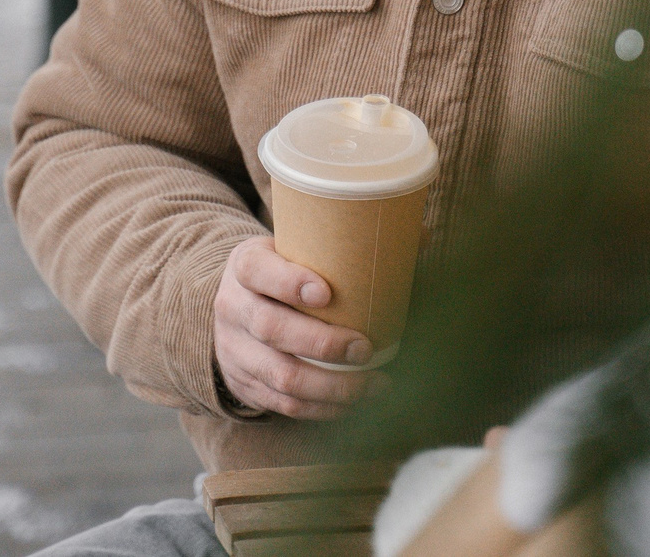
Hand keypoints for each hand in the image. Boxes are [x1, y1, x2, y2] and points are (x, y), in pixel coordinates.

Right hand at [213, 236, 383, 419]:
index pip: (257, 270)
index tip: (327, 293)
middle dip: (323, 344)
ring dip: (333, 386)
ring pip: (281, 375)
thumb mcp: (292, 249)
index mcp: (244, 267)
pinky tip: (355, 402)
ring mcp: (235, 351)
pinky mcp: (245, 385)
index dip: (289, 282)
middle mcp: (233, 308)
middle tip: (365, 349)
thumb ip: (336, 249)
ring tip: (374, 384)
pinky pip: (285, 403)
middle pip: (271, 328)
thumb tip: (416, 241)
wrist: (237, 309)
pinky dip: (324, 407)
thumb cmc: (284, 275)